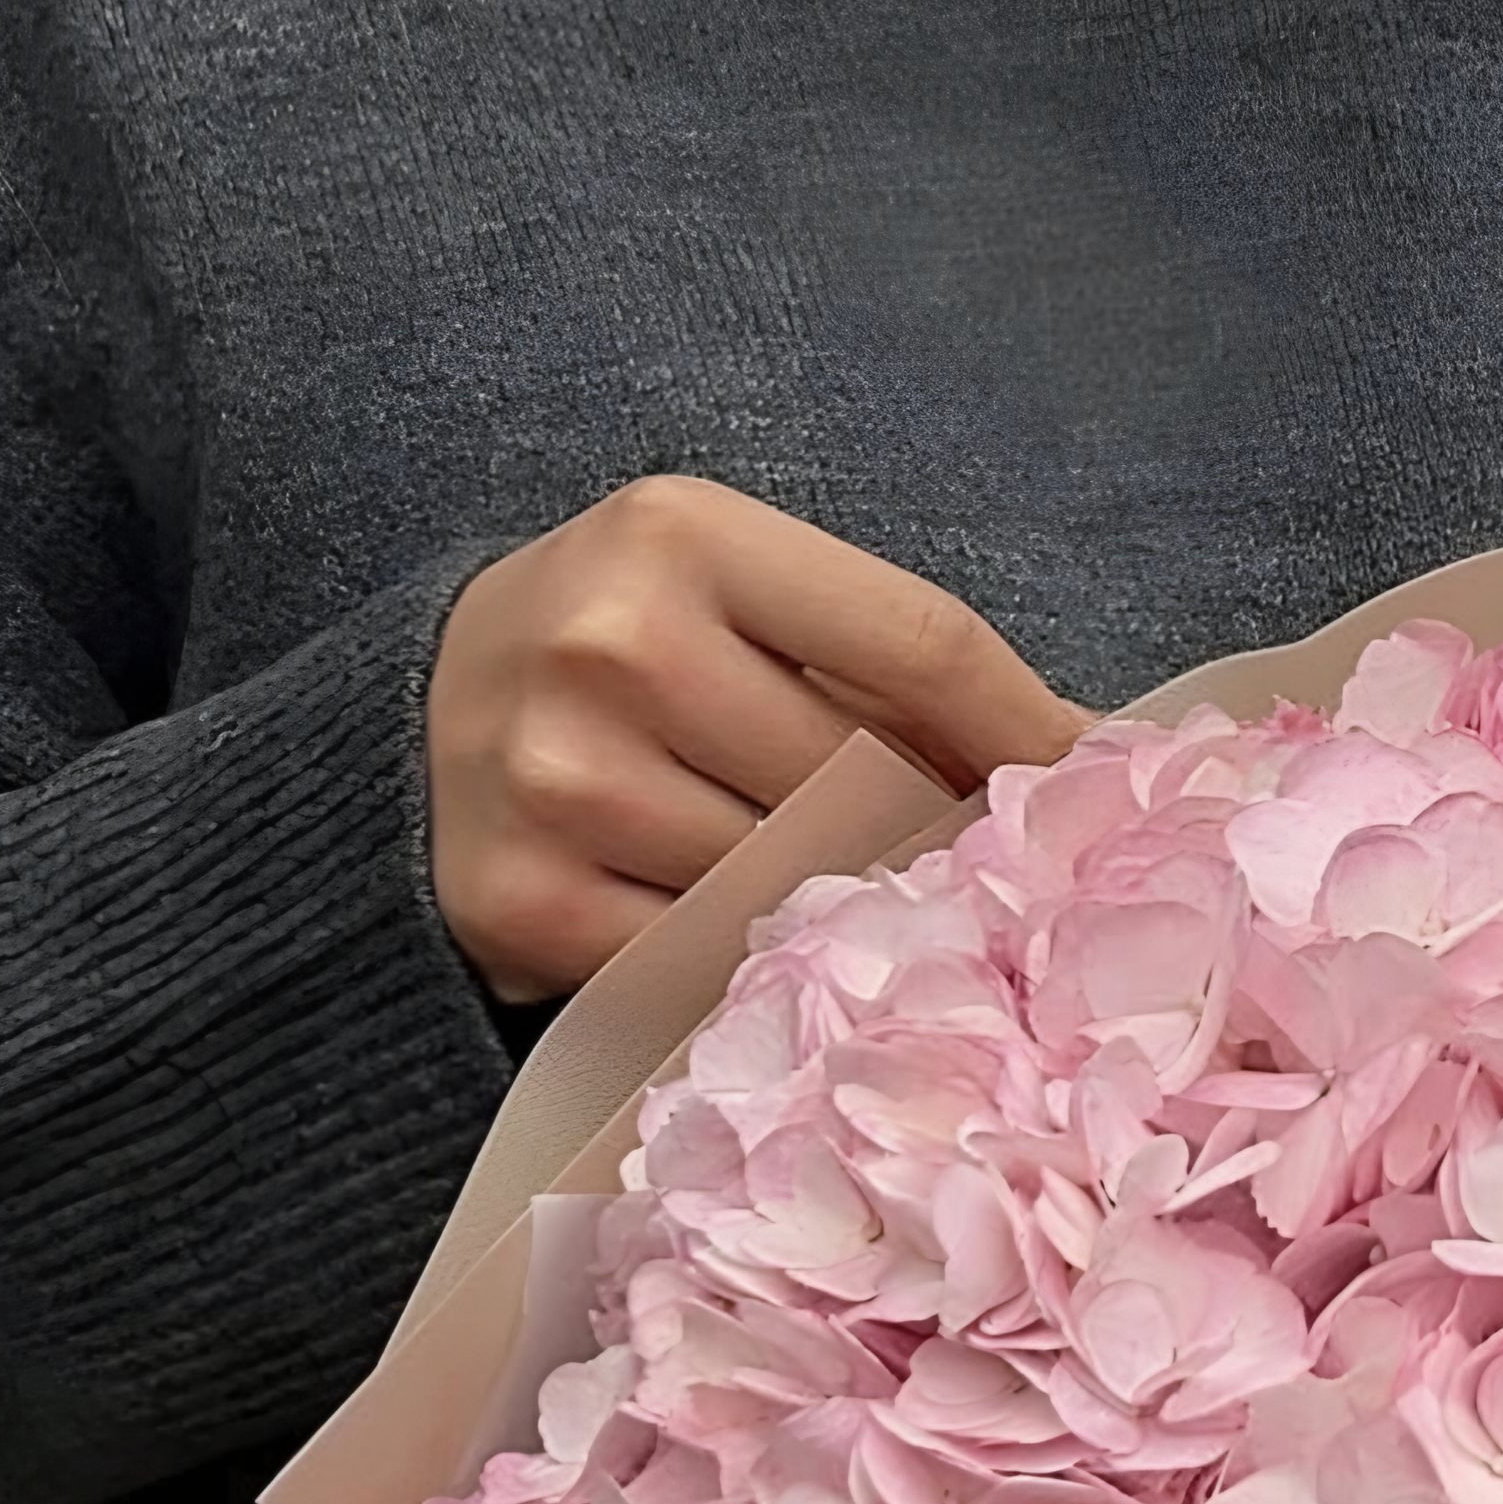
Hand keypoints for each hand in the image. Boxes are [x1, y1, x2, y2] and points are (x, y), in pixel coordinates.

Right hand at [428, 473, 1085, 1000]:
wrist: (405, 724)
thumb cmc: (618, 657)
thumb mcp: (728, 595)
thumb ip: (881, 661)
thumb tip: (1089, 759)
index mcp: (682, 534)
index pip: (924, 645)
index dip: (1031, 733)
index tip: (1097, 792)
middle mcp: (615, 642)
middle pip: (872, 780)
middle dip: (936, 833)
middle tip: (976, 873)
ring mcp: (562, 779)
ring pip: (800, 884)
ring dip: (846, 908)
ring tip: (852, 906)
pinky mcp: (527, 903)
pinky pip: (710, 965)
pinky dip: (751, 969)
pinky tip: (756, 954)